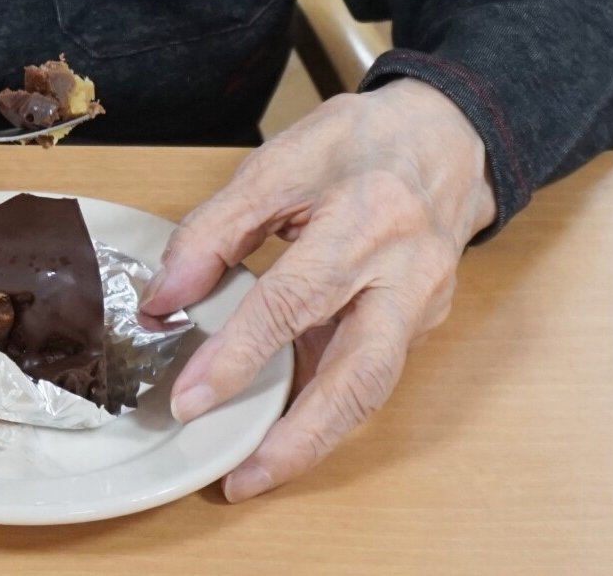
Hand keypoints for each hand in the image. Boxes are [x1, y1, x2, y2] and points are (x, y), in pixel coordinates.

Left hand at [141, 79, 493, 499]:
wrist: (447, 137)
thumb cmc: (360, 142)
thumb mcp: (280, 162)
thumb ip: (216, 230)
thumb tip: (165, 298)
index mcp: (368, 216)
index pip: (292, 299)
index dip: (236, 354)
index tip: (190, 398)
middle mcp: (406, 273)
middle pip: (358, 376)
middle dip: (299, 438)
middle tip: (241, 477)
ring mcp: (423, 306)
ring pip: (371, 391)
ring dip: (314, 439)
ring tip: (256, 470)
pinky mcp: (424, 325)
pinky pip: (372, 375)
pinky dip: (329, 408)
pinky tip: (286, 426)